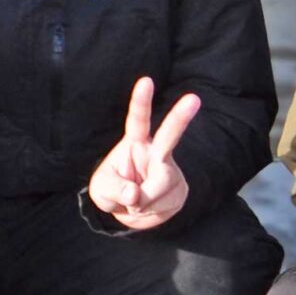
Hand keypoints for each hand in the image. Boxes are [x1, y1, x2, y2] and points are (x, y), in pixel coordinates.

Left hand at [87, 77, 200, 231]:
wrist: (131, 211)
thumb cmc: (112, 190)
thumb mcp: (101, 190)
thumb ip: (114, 189)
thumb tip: (135, 195)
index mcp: (135, 142)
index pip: (138, 120)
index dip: (141, 101)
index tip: (146, 81)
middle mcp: (156, 152)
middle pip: (170, 135)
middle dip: (181, 117)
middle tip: (194, 98)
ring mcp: (170, 171)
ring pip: (159, 187)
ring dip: (142, 203)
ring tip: (135, 202)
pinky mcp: (179, 190)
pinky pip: (164, 206)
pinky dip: (151, 213)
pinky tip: (149, 207)